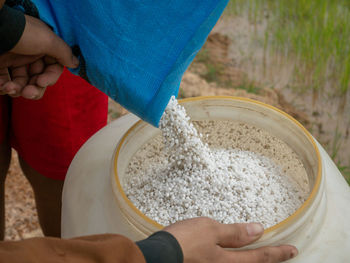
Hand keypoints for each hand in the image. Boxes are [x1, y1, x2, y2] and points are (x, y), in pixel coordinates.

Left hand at [0, 14, 78, 98]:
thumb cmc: (21, 32)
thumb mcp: (48, 40)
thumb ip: (64, 52)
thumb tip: (76, 63)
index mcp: (43, 49)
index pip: (52, 70)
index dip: (50, 79)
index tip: (41, 82)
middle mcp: (29, 56)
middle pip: (37, 80)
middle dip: (34, 89)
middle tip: (27, 93)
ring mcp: (13, 61)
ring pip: (22, 85)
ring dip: (18, 91)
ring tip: (10, 88)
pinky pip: (4, 84)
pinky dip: (4, 88)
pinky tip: (3, 87)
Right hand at [164, 217, 297, 262]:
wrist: (157, 256)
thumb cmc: (183, 242)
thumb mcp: (211, 230)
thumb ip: (235, 233)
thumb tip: (258, 231)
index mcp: (229, 262)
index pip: (260, 257)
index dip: (278, 253)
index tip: (292, 249)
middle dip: (270, 260)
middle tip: (284, 254)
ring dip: (253, 259)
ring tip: (262, 253)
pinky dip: (236, 258)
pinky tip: (233, 253)